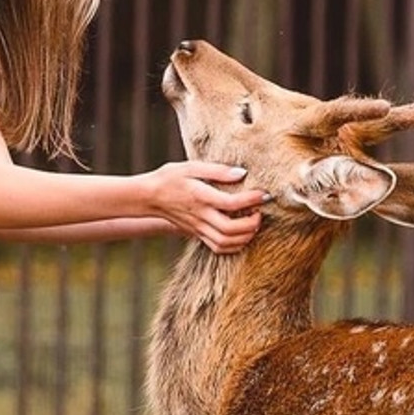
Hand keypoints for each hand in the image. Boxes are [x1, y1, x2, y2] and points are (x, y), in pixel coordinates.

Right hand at [151, 162, 265, 253]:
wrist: (149, 197)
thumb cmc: (170, 178)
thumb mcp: (191, 166)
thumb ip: (217, 170)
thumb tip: (242, 173)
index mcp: (201, 196)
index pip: (232, 203)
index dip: (252, 200)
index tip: (264, 194)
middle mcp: (200, 215)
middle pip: (231, 229)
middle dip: (252, 223)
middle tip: (260, 211)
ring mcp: (198, 228)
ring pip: (226, 242)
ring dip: (245, 236)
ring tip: (253, 223)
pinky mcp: (197, 234)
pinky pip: (218, 247)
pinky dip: (234, 245)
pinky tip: (241, 234)